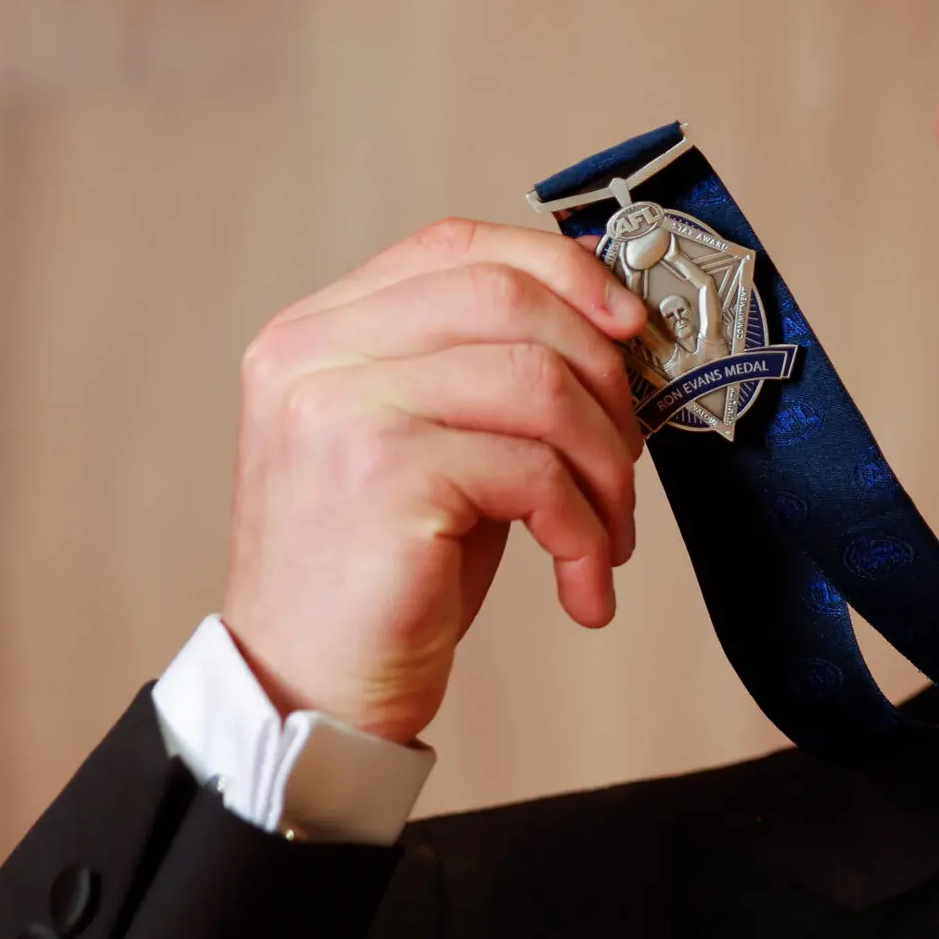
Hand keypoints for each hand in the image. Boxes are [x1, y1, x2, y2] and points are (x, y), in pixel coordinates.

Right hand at [221, 218, 649, 743]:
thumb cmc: (387, 571)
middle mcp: (315, 355)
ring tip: (610, 532)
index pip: (457, 246)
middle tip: (629, 455)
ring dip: (605, 465)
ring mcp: (342, 410)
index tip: (629, 323)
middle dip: (602, 373)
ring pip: (538, 383)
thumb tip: (612, 322)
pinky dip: (584, 530)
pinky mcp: (383, 476)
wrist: (309, 691)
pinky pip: (535, 472)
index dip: (561, 268)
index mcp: (319, 330)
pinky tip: (583, 582)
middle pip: (509, 299)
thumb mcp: (431, 443)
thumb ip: (484, 369)